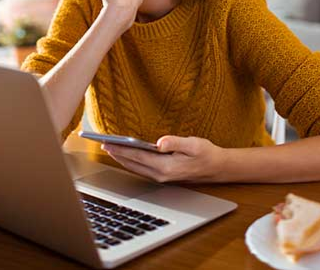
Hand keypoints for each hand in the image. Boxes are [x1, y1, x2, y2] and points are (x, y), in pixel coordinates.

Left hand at [102, 136, 225, 182]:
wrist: (216, 168)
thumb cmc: (206, 154)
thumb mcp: (193, 144)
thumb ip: (175, 142)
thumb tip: (160, 142)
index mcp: (166, 166)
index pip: (137, 156)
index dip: (121, 149)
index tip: (107, 143)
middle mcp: (161, 174)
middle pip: (133, 163)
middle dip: (117, 154)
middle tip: (102, 144)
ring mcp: (161, 177)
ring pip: (135, 167)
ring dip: (122, 158)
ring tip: (110, 148)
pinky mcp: (163, 176)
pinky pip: (141, 169)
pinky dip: (131, 161)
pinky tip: (126, 155)